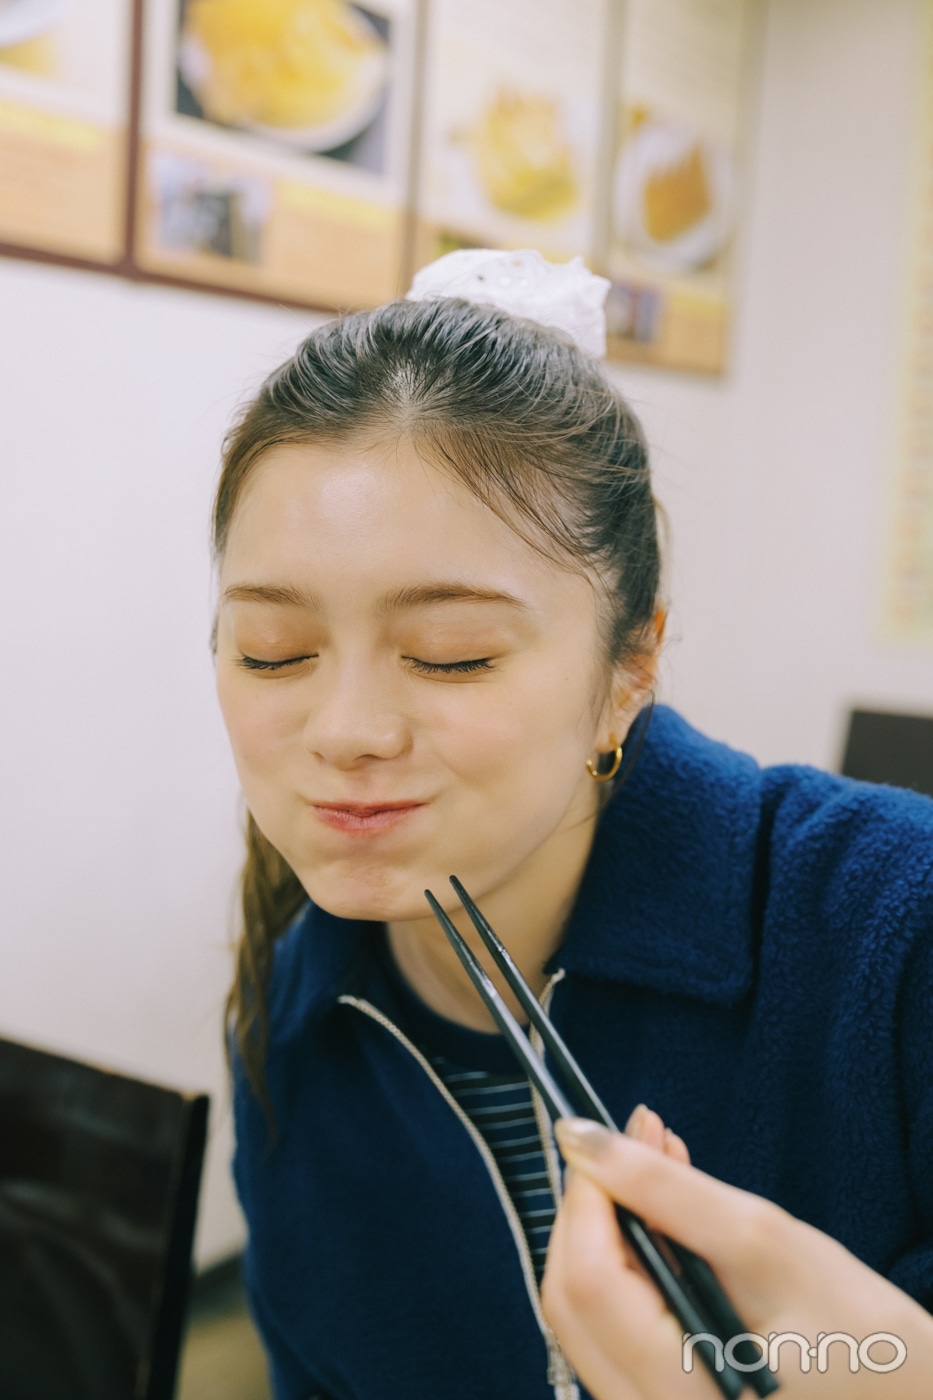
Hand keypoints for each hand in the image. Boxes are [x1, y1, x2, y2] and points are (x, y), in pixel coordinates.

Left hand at [541, 1108, 932, 1398]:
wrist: (905, 1399)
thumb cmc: (861, 1334)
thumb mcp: (767, 1244)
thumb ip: (666, 1191)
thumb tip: (583, 1139)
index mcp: (681, 1397)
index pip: (590, 1281)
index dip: (587, 1195)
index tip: (604, 1131)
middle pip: (569, 1301)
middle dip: (591, 1207)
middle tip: (635, 1138)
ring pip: (580, 1315)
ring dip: (604, 1230)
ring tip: (653, 1167)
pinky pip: (608, 1333)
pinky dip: (622, 1268)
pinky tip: (658, 1221)